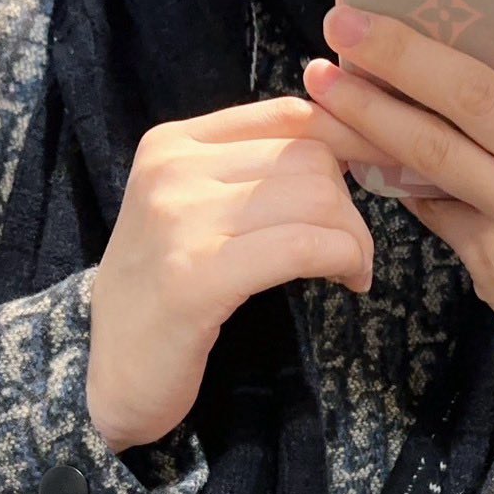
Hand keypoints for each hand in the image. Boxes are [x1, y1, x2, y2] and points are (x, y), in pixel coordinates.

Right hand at [87, 97, 389, 452]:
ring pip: (314, 198)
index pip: (288, 116)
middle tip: (352, 252)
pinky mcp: (196, 277)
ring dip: (353, 238)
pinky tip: (347, 281)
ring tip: (350, 270)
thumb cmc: (167, 298)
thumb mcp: (197, 216)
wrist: (112, 378)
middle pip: (308, 157)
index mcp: (173, 144)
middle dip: (351, 207)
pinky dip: (342, 259)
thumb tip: (348, 144)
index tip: (382, 175)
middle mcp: (171, 170)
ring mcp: (178, 221)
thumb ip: (253, 175)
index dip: (352, 142)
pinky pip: (301, 245)